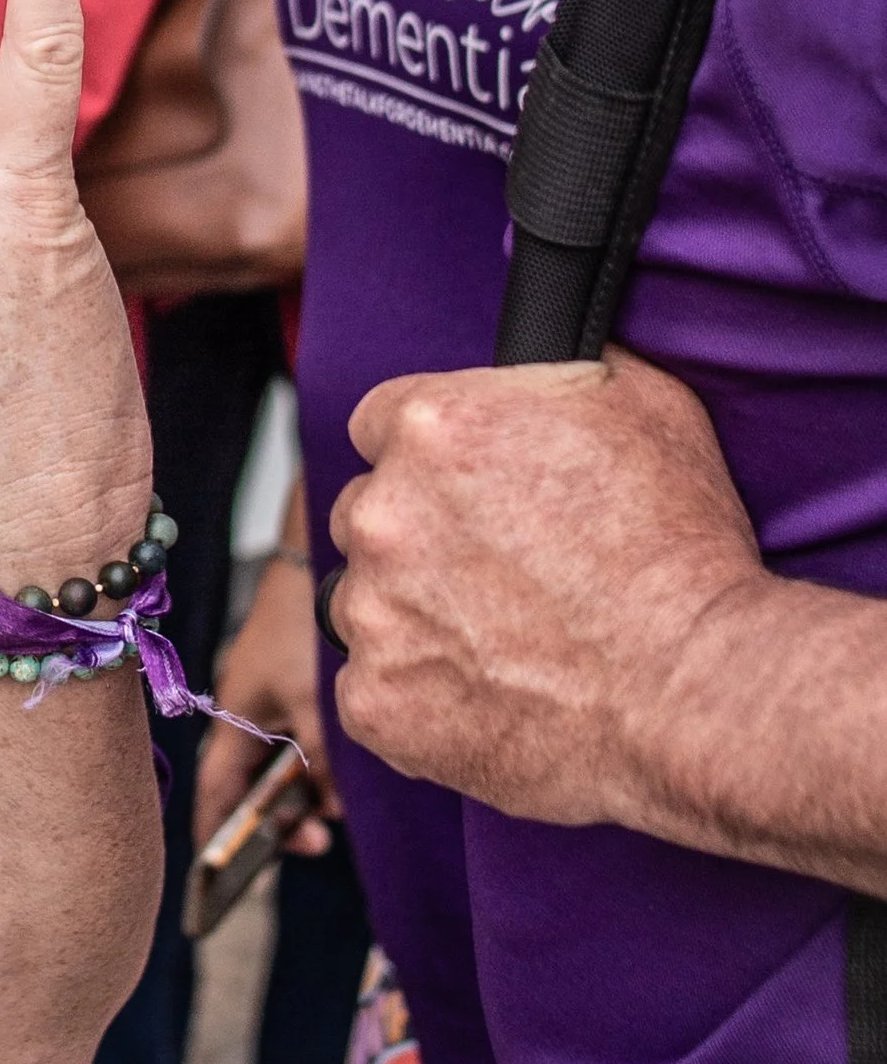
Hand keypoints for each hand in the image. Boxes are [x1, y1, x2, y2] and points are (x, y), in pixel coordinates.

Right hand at [194, 551, 337, 852]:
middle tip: (318, 843)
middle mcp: (247, 711)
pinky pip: (302, 743)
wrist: (319, 560)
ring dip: (306, 792)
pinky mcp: (299, 687)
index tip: (218, 874)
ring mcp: (271, 699)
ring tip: (338, 812)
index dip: (214, 830)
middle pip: (250, 783)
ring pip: (281, 765)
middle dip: (277, 820)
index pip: (215, 788)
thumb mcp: (313, 700)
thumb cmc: (303, 626)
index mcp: (233, 715)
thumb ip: (320, 757)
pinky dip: (321, 765)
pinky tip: (349, 775)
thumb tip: (331, 806)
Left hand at [326, 346, 763, 825]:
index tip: (466, 490)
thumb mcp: (646, 405)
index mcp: (431, 427)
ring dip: (414, 618)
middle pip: (367, 515)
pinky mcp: (376, 702)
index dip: (430, 458)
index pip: (381, 425)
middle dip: (417, 538)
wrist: (698, 689)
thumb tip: (535, 361)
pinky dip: (418, 698)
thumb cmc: (683, 553)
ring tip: (503, 643)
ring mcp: (373, 613)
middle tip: (495, 574)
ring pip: (366, 606)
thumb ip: (558, 374)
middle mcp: (384, 514)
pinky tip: (490, 697)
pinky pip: (374, 691)